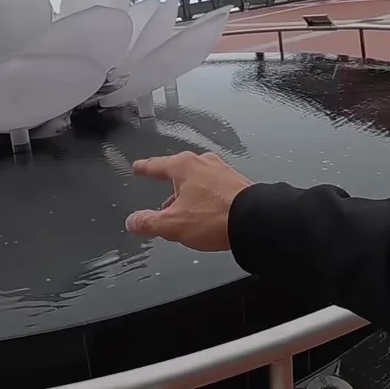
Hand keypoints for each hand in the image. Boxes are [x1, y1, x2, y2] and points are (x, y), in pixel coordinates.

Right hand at [125, 152, 252, 251]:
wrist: (256, 220)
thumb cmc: (215, 217)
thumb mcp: (173, 225)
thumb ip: (149, 222)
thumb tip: (133, 221)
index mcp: (183, 167)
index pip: (156, 165)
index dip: (144, 168)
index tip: (138, 167)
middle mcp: (203, 163)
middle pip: (179, 171)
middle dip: (170, 186)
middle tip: (164, 201)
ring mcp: (222, 171)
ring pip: (199, 179)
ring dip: (191, 193)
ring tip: (187, 210)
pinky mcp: (238, 182)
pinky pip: (216, 187)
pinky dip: (208, 197)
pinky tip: (209, 211)